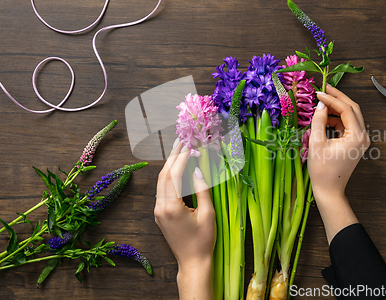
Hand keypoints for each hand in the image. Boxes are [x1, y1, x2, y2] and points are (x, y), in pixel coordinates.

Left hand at [154, 139, 215, 299]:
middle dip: (172, 157)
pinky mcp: (160, 215)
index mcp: (171, 206)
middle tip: (181, 141)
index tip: (190, 145)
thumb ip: (202, 190)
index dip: (182, 158)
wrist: (192, 262)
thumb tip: (198, 170)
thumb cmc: (203, 240)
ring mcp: (158, 211)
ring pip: (161, 182)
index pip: (175, 175)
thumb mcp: (208, 214)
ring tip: (179, 151)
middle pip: (164, 175)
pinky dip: (169, 177)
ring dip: (169, 165)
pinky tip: (177, 170)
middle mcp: (160, 207)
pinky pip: (162, 190)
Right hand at [308, 85, 369, 241]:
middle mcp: (363, 136)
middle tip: (324, 89)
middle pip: (353, 109)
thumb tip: (321, 104)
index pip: (346, 109)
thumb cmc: (322, 170)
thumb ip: (319, 120)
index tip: (318, 93)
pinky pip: (348, 125)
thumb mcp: (316, 142)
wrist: (329, 190)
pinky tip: (325, 117)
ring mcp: (361, 140)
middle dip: (338, 98)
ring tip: (321, 103)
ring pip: (351, 116)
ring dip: (337, 108)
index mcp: (357, 136)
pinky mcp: (356, 143)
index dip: (332, 98)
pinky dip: (337, 119)